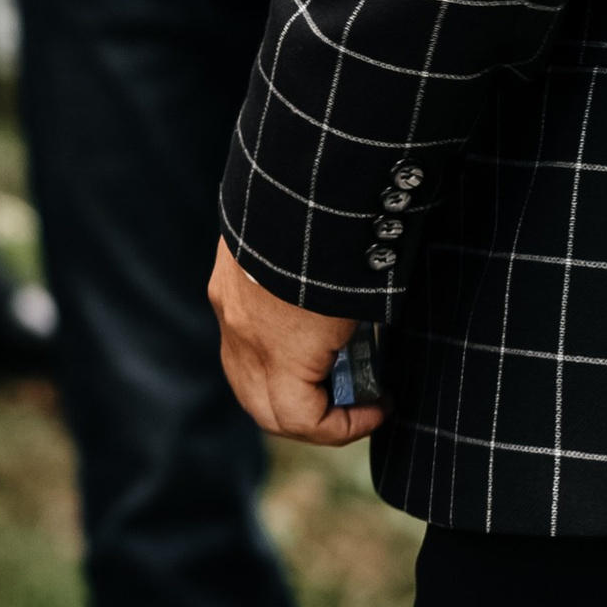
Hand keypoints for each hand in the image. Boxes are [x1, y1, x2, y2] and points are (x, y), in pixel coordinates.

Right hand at [208, 240, 377, 443]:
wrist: (299, 179)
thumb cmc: (347, 242)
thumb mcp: (368, 302)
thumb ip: (360, 339)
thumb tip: (368, 359)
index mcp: (286, 350)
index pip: (300, 420)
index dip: (344, 427)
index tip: (382, 404)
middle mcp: (246, 339)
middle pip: (265, 413)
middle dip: (311, 421)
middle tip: (352, 406)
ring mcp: (230, 311)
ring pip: (245, 381)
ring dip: (284, 392)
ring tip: (325, 376)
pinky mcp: (224, 286)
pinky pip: (238, 344)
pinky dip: (268, 357)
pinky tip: (298, 336)